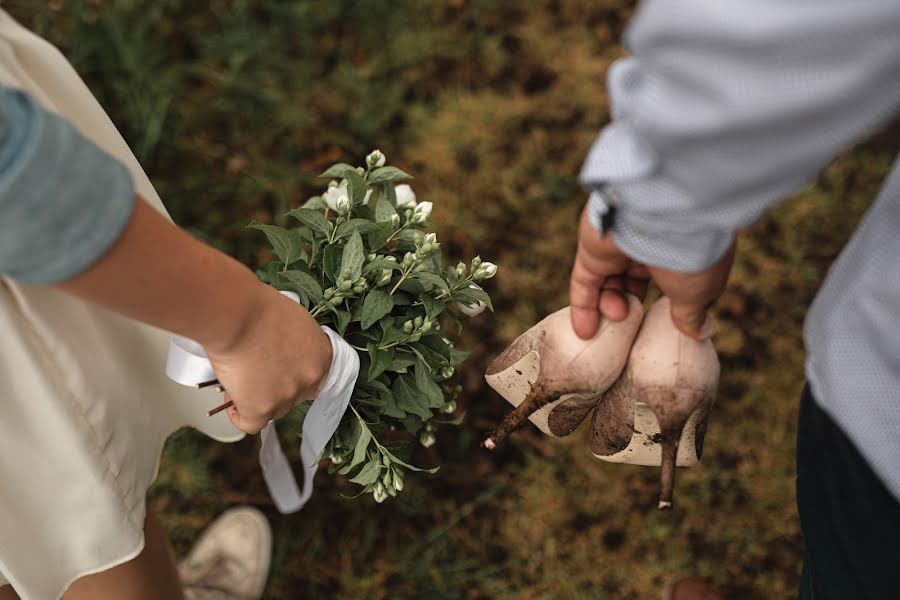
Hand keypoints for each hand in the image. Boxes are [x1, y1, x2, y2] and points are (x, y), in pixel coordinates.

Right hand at [205, 284, 332, 433]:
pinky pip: (251, 424)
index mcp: (322, 356)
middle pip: (295, 394)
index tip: (281, 370)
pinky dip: (240, 416)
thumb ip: (298, 343)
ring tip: (241, 378)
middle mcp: (309, 379)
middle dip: (277, 386)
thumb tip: (286, 353)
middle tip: (258, 372)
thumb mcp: (294, 321)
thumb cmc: (259, 308)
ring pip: (273, 409)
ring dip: (258, 398)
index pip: (315, 377)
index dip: (295, 375)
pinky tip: (233, 405)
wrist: (237, 315)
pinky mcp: (261, 409)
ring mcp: (286, 397)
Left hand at [569, 206, 734, 340]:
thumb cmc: (692, 257)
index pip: (669, 277)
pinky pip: (584, 282)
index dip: (667, 302)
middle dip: (632, 305)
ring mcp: (618, 244)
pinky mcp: (592, 249)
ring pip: (608, 282)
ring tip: (617, 317)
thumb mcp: (697, 292)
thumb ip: (690, 313)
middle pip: (634, 279)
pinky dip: (583, 307)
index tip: (667, 324)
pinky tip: (584, 333)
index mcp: (679, 246)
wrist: (664, 217)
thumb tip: (699, 332)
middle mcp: (648, 242)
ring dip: (610, 307)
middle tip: (634, 318)